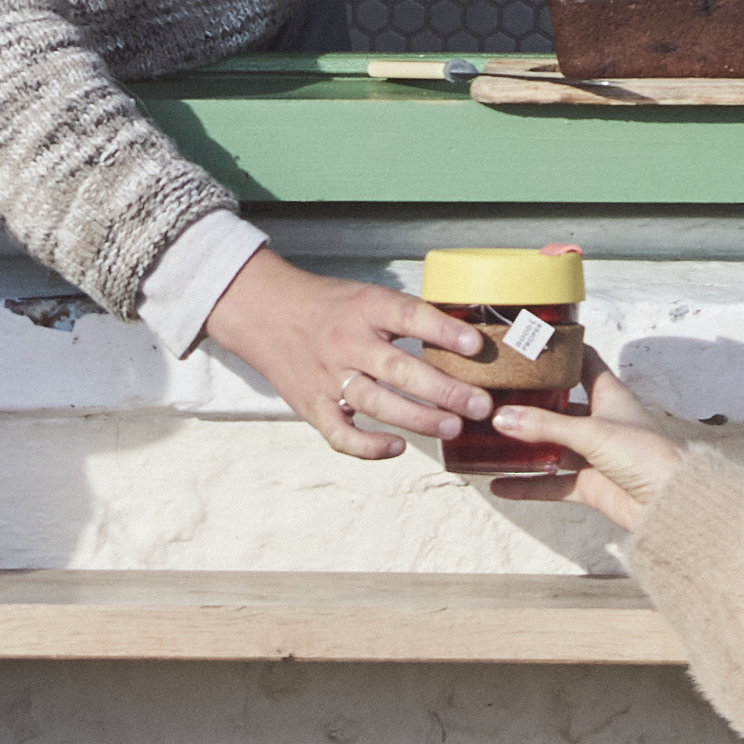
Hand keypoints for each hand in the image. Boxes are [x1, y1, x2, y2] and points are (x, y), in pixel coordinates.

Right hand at [205, 252, 483, 462]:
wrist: (263, 313)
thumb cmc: (326, 306)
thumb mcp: (366, 296)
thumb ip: (406, 317)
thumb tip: (464, 339)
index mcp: (365, 308)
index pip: (409, 316)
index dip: (444, 331)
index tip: (475, 346)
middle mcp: (347, 343)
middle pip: (399, 369)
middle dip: (444, 390)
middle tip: (480, 405)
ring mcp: (328, 377)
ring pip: (376, 403)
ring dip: (418, 418)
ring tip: (453, 427)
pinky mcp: (313, 406)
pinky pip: (341, 434)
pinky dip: (369, 446)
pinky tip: (397, 447)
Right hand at [494, 367, 693, 533]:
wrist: (670, 502)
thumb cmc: (646, 455)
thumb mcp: (591, 432)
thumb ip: (545, 426)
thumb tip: (501, 418)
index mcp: (609, 395)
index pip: (583, 362)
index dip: (560, 351)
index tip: (530, 341)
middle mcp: (600, 421)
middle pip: (559, 406)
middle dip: (530, 402)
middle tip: (496, 393)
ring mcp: (594, 454)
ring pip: (552, 446)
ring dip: (525, 446)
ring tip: (490, 438)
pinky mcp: (590, 484)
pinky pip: (552, 484)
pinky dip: (528, 485)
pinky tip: (501, 485)